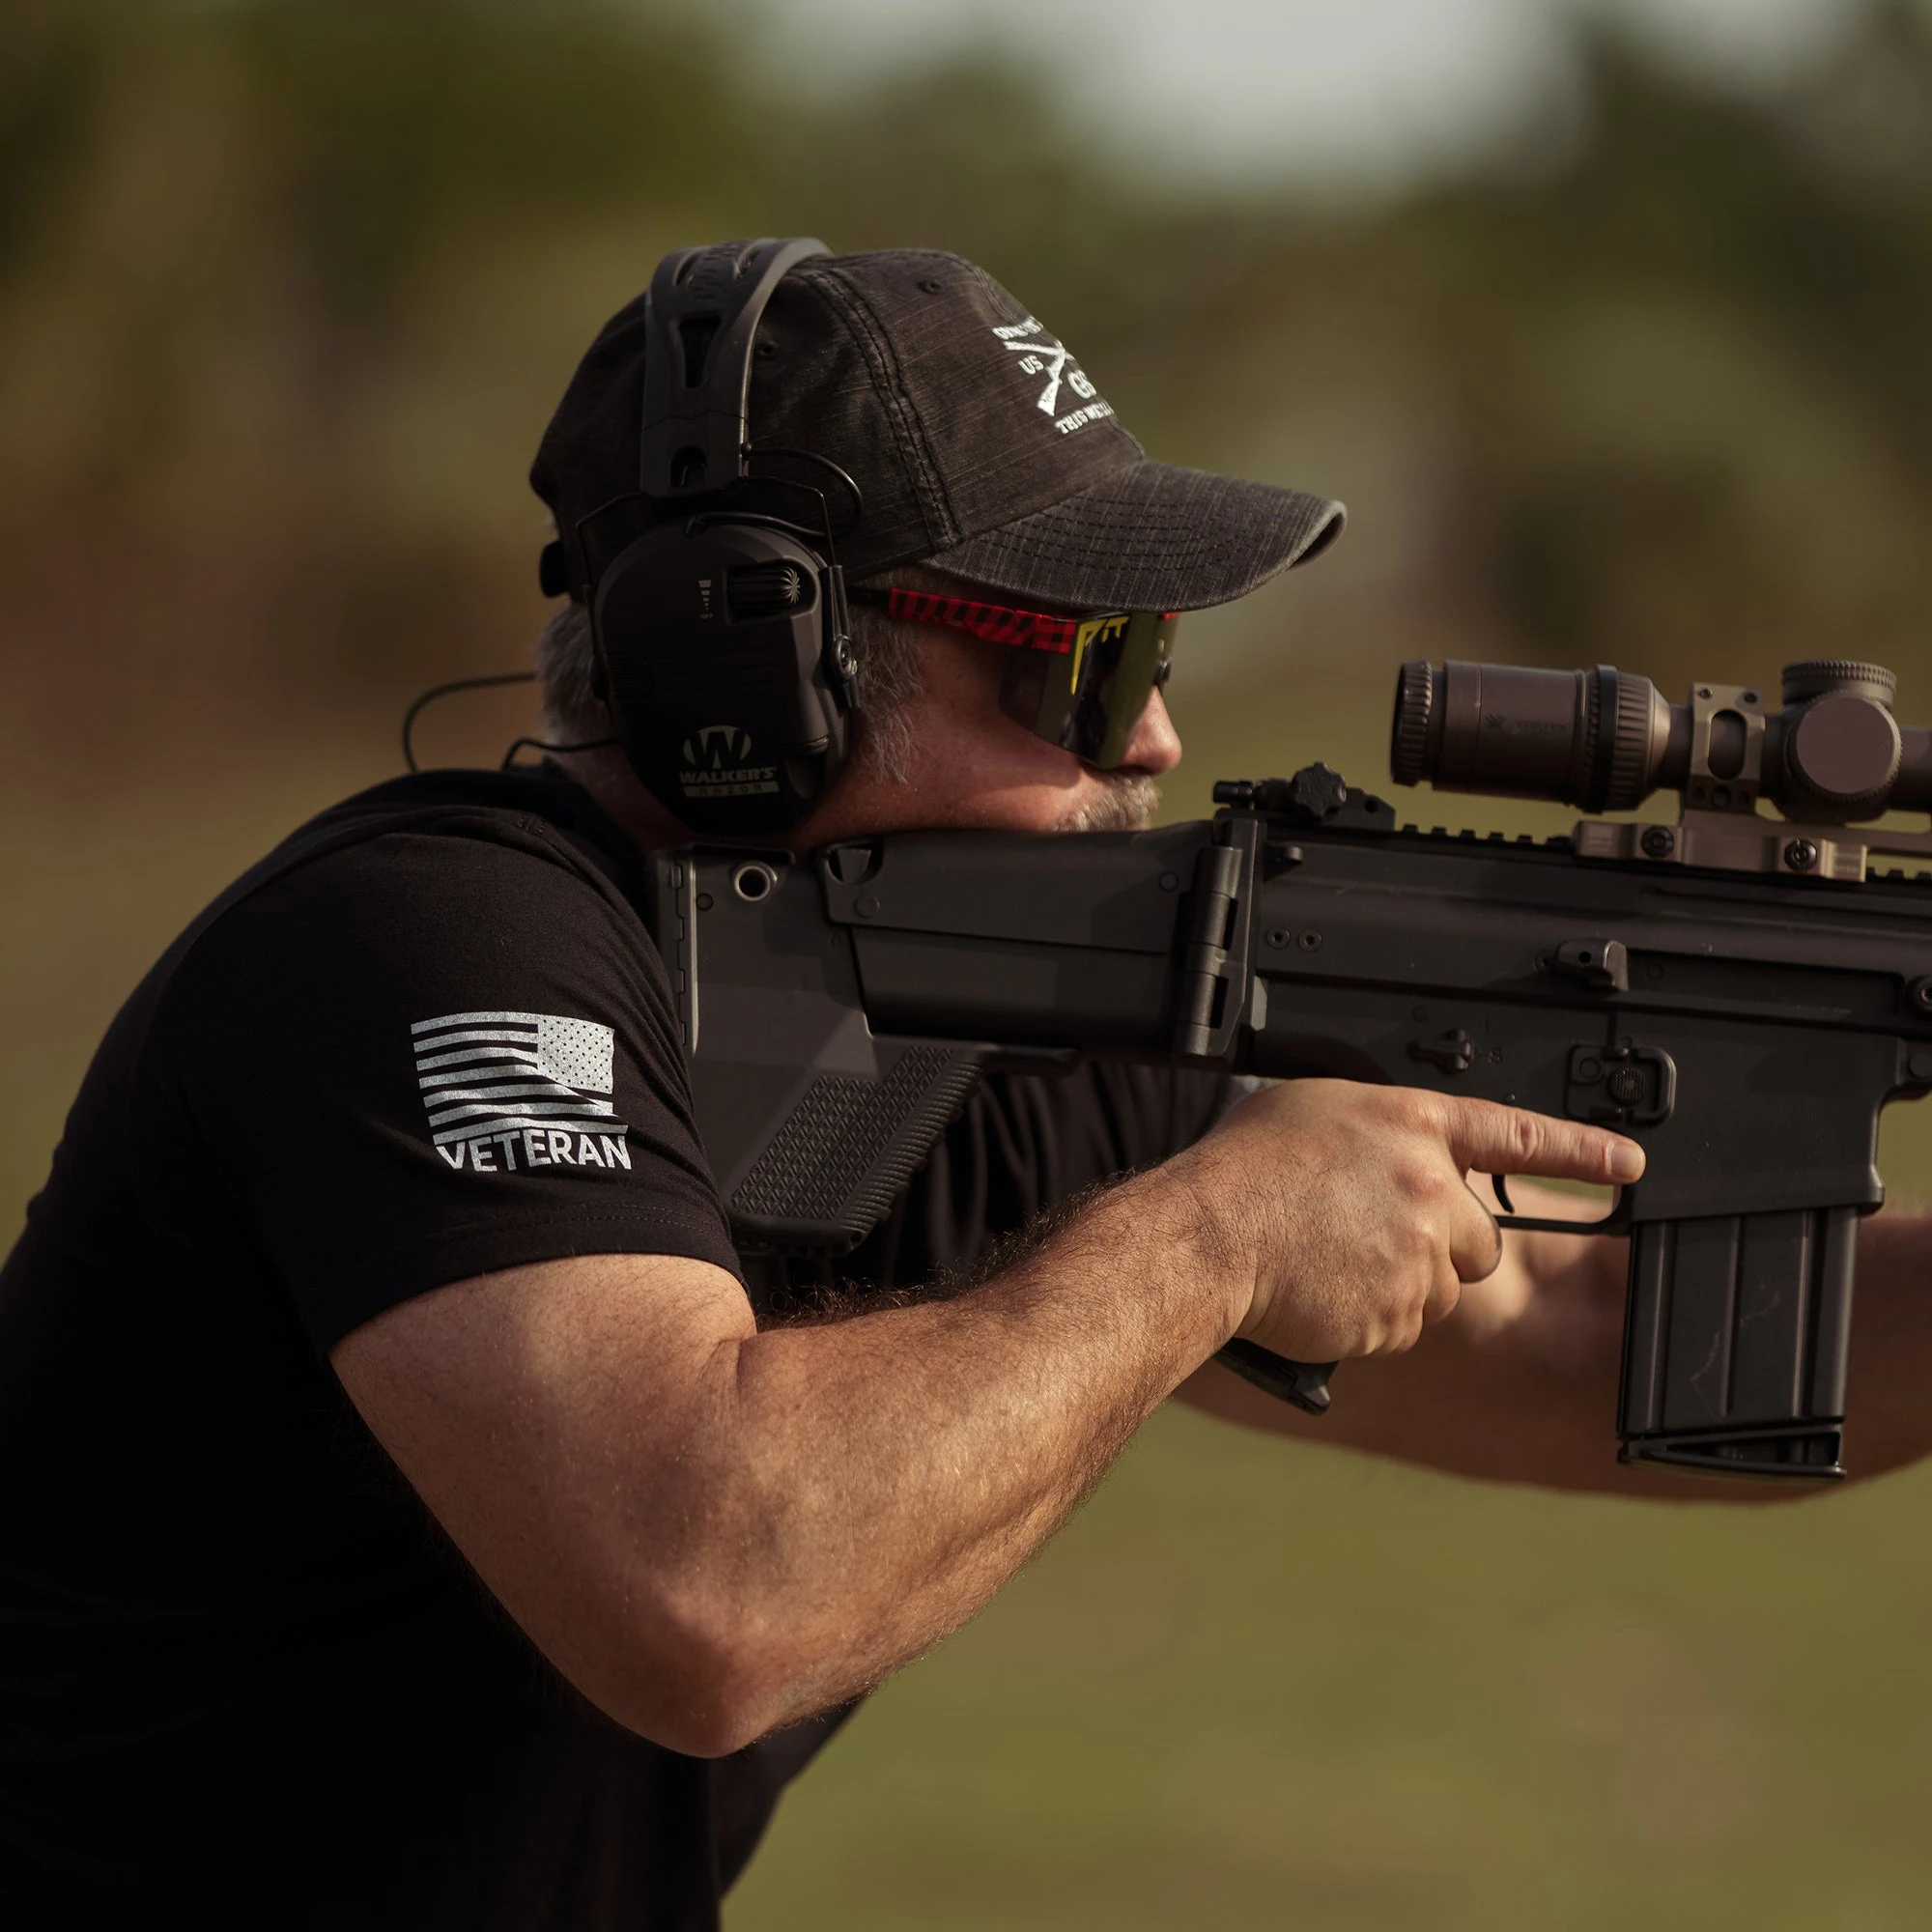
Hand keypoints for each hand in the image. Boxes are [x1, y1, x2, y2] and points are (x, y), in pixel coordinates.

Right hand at [1179, 1081, 1643, 1365]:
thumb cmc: (1243, 1169)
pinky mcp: (1401, 1316)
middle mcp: (1434, 1189)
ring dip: (1395, 1285)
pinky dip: (1365, 1320)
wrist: (1210, 1236)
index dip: (1582, 1150)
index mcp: (1415, 1127)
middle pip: (1476, 1239)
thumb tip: (1382, 1157)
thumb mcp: (1312, 1112)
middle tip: (1362, 1237)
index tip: (1631, 1165)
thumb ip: (1372, 1134)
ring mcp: (1422, 1256)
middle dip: (1435, 1247)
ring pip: (1436, 1288)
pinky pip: (1399, 1328)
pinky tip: (1318, 1292)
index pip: (1519, 1134)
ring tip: (1324, 1261)